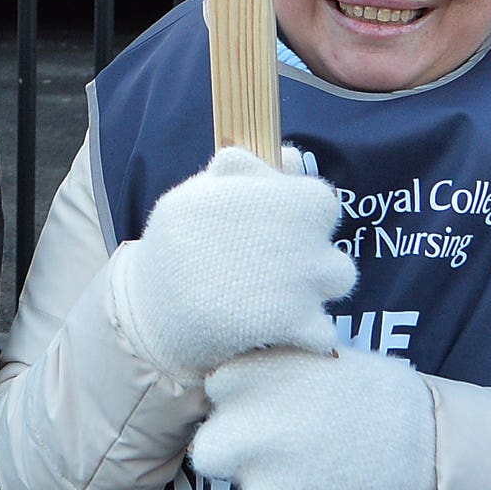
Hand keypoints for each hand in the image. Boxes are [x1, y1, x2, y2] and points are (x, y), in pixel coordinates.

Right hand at [110, 146, 353, 379]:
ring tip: (280, 297)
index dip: (302, 215)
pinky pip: (325, 331)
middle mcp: (299, 236)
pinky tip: (279, 329)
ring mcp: (301, 281)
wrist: (151, 307)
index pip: (320, 201)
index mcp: (281, 199)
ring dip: (318, 289)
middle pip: (331, 245)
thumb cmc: (174, 244)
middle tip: (273, 269)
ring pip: (339, 281)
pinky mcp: (294, 322)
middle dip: (311, 259)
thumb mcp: (200, 196)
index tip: (279, 227)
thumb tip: (290, 157)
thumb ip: (247, 175)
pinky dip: (308, 332)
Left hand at [192, 346, 436, 489]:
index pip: (219, 376)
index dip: (240, 390)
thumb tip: (253, 358)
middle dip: (227, 425)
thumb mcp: (324, 358)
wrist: (423, 445)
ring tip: (278, 464)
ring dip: (237, 464)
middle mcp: (248, 403)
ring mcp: (256, 451)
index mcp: (262, 362)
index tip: (264, 398)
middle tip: (264, 433)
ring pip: (210, 458)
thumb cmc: (377, 395)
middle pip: (204, 415)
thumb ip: (280, 362)